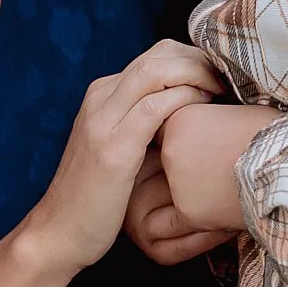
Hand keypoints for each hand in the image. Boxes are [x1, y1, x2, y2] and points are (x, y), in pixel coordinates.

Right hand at [21, 41, 226, 274]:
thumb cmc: (96, 196)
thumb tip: (190, 109)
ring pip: (156, 71)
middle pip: (158, 55)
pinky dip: (185, 99)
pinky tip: (204, 110)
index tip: (221, 78)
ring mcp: (103, 122)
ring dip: (197, 74)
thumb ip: (143, 123)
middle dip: (200, 61)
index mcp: (101, 95)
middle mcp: (99, 99)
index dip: (193, 59)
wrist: (60, 232)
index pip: (154, 55)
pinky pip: (156, 107)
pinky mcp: (113, 149)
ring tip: (221, 92)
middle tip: (228, 81)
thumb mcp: (117, 147)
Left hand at [158, 102, 286, 234]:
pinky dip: (210, 214)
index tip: (214, 146)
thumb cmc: (274, 135)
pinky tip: (233, 203)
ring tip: (233, 184)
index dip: (193, 142)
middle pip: (173, 163)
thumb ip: (207, 122)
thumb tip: (203, 132)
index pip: (173, 134)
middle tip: (225, 167)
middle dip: (194, 167)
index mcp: (180, 119)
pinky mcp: (188, 212)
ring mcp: (177, 183)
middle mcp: (170, 150)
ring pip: (182, 190)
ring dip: (201, 191)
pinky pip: (191, 217)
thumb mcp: (233, 112)